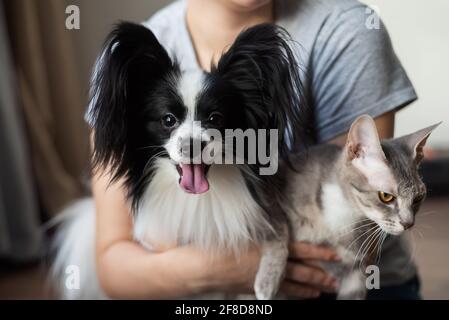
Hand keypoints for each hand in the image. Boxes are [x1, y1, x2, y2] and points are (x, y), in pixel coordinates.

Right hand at [193, 241, 338, 298]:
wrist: (201, 268)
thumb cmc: (218, 245)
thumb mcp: (242, 231)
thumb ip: (263, 231)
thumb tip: (278, 228)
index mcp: (269, 248)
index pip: (301, 250)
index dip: (318, 253)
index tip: (334, 255)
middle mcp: (270, 265)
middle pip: (300, 271)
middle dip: (319, 275)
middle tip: (334, 280)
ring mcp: (263, 278)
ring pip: (292, 284)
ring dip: (309, 288)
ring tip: (323, 291)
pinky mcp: (254, 287)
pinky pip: (279, 291)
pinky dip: (292, 293)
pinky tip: (298, 295)